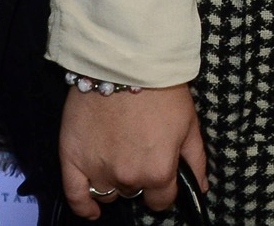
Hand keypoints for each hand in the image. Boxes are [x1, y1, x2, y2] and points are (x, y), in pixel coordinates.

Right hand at [58, 82, 206, 217]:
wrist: (126, 63)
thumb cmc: (162, 91)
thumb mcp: (190, 124)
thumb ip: (195, 161)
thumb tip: (201, 187)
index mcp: (158, 171)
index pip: (162, 201)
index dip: (165, 190)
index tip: (164, 178)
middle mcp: (127, 177)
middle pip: (134, 192)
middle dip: (140, 178)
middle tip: (141, 152)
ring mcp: (97, 170)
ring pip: (108, 191)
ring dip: (115, 181)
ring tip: (120, 157)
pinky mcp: (72, 158)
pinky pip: (75, 195)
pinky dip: (83, 206)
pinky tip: (91, 210)